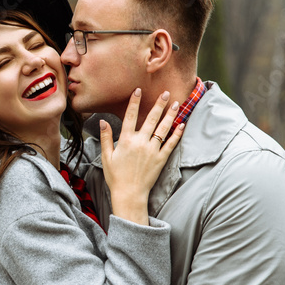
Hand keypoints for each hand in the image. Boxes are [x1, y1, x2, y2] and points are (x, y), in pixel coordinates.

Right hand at [101, 88, 183, 224]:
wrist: (129, 194)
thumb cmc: (116, 176)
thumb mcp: (106, 157)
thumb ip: (106, 138)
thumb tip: (103, 122)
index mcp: (126, 140)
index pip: (130, 116)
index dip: (134, 102)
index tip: (139, 90)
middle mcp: (140, 142)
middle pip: (151, 119)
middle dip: (159, 104)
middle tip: (166, 92)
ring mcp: (152, 150)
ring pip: (163, 129)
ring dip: (170, 115)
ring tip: (177, 104)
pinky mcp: (161, 159)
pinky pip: (171, 144)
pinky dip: (177, 134)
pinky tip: (181, 125)